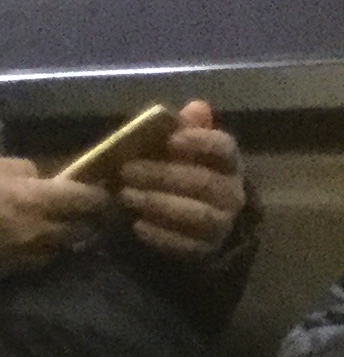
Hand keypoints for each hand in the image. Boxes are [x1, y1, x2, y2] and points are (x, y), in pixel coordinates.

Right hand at [0, 155, 108, 273]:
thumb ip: (22, 169)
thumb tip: (38, 175)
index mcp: (39, 199)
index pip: (86, 199)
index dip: (99, 196)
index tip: (102, 193)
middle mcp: (39, 231)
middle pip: (79, 231)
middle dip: (85, 223)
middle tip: (85, 216)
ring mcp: (22, 254)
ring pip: (57, 251)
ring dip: (60, 242)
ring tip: (56, 234)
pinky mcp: (4, 270)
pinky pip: (30, 263)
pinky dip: (35, 254)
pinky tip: (27, 247)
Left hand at [114, 101, 245, 260]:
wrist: (192, 227)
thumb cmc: (181, 178)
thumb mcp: (179, 154)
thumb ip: (184, 131)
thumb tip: (196, 106)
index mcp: (228, 163)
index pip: (224, 148)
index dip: (201, 142)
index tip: (172, 140)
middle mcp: (232, 192)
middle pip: (203, 182)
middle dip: (163, 175)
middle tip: (126, 170)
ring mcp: (222, 223)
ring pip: (196, 213)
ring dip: (158, 203)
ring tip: (125, 196)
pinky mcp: (205, 249)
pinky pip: (186, 244)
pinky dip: (160, 234)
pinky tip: (136, 225)